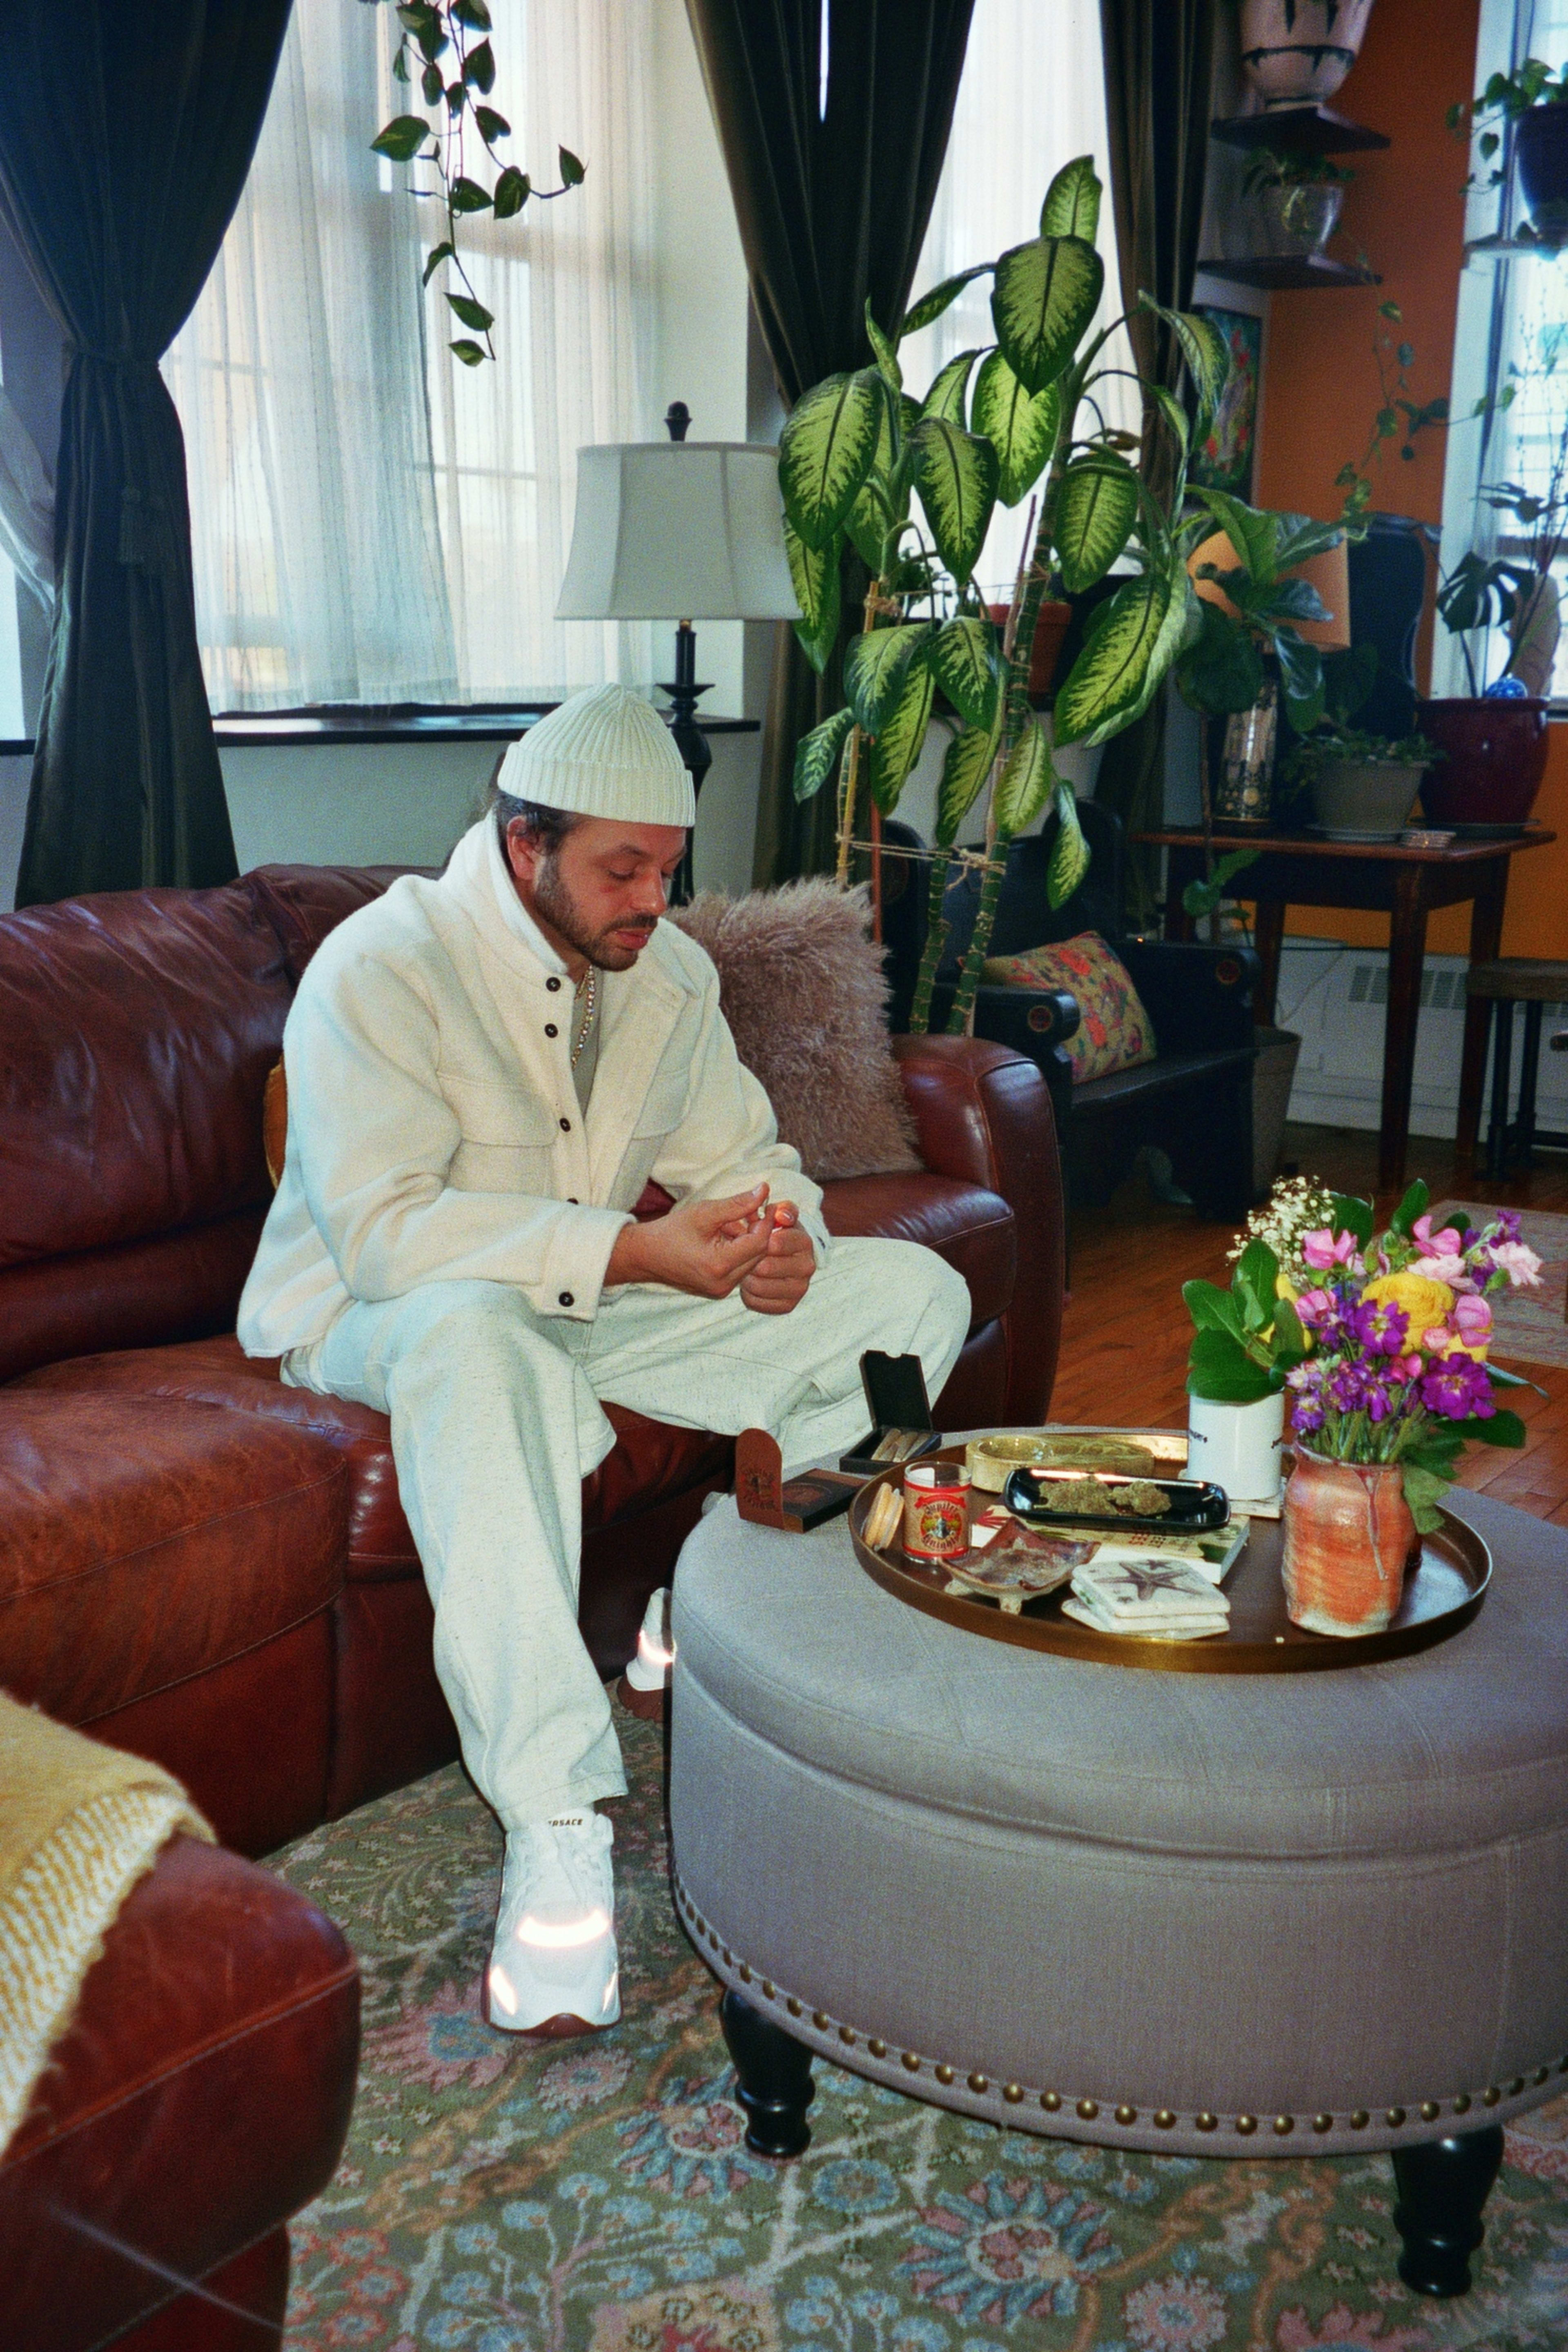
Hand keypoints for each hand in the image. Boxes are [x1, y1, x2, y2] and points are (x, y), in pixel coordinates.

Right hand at [605, 1184, 772, 1298]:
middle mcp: (723, 1283)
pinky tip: (725, 1237)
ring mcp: (721, 1289)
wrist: (646, 1255)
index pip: (759, 1242)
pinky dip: (739, 1251)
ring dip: (748, 1241)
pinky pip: (741, 1268)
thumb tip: (765, 1190)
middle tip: (750, 1211)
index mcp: (719, 1265)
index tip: (765, 1203)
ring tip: (730, 1224)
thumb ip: (737, 1203)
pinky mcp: (719, 1289)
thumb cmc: (671, 1231)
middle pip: (759, 1254)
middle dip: (758, 1230)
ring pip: (752, 1262)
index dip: (765, 1221)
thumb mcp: (704, 1212)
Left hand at [739, 1202, 815, 1315]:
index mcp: (804, 1241)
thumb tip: (781, 1214)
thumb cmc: (769, 1232)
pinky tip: (750, 1283)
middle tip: (743, 1254)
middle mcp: (807, 1266)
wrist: (769, 1257)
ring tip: (745, 1268)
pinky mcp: (788, 1305)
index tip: (748, 1235)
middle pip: (766, 1267)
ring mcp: (799, 1288)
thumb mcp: (775, 1215)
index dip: (755, 1241)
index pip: (776, 1243)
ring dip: (746, 1277)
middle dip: (749, 1259)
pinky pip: (758, 1302)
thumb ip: (780, 1210)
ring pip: (759, 1286)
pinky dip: (748, 1294)